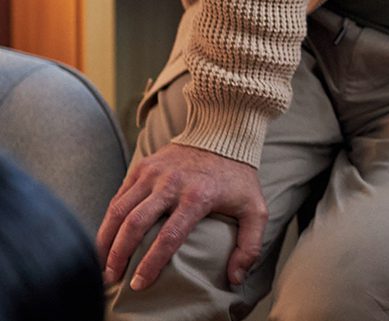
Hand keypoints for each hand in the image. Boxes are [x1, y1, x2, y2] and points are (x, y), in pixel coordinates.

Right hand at [97, 142, 267, 290]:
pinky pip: (119, 196)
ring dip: (106, 240)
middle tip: (112, 278)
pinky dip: (108, 220)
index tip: (139, 284)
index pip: (169, 237)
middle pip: (135, 224)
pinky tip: (106, 238)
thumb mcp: (255, 209)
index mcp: (198, 196)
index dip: (151, 263)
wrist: (225, 135)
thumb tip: (236, 278)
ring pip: (119, 210)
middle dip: (118, 255)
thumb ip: (250, 245)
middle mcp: (172, 183)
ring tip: (101, 263)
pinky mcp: (143, 165)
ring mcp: (154, 173)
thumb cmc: (238, 178)